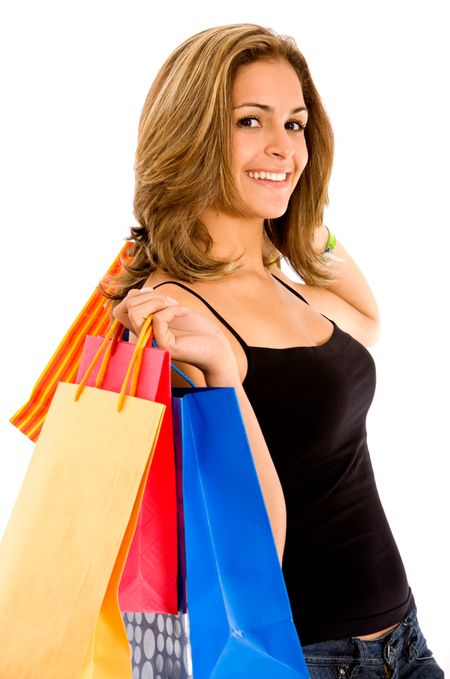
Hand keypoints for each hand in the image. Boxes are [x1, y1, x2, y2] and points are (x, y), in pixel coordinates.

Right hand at [113, 288, 239, 382]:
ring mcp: (153, 343)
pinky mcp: (165, 346)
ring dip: (158, 301)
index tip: (157, 296)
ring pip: (136, 313)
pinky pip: (157, 319)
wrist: (216, 347)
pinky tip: (186, 312)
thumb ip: (151, 303)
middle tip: (171, 301)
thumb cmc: (196, 329)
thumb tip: (136, 292)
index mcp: (143, 328)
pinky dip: (172, 310)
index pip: (120, 310)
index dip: (135, 296)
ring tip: (176, 304)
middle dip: (150, 296)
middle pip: (126, 307)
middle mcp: (144, 337)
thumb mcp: (170, 310)